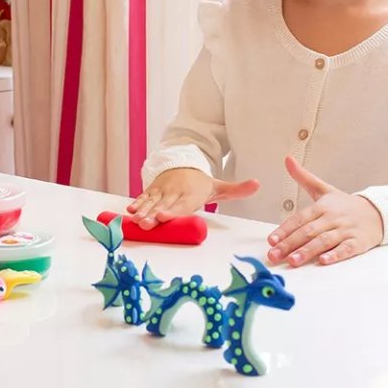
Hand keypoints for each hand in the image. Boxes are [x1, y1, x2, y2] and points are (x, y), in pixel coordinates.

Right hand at [127, 168, 259, 229]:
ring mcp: (162, 191)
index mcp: (191, 193)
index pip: (181, 205)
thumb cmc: (200, 182)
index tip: (164, 216)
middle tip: (147, 223)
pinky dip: (136, 204)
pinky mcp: (152, 191)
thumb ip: (237, 189)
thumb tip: (257, 184)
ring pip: (151, 202)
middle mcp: (175, 192)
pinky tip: (129, 212)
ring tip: (136, 220)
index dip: (173, 211)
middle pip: (164, 206)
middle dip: (154, 214)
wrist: (182, 164)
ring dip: (143, 211)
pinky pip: (143, 198)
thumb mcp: (219, 185)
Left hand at [267, 156, 384, 265]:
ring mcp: (346, 230)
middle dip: (290, 244)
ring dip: (307, 251)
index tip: (271, 240)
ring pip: (324, 241)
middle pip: (308, 231)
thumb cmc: (345, 204)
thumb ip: (304, 177)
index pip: (300, 218)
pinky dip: (335, 255)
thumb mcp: (324, 189)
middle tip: (274, 255)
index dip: (285, 229)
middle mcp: (333, 217)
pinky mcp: (358, 242)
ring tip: (292, 261)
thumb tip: (287, 159)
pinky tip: (323, 261)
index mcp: (322, 206)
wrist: (377, 212)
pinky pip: (346, 249)